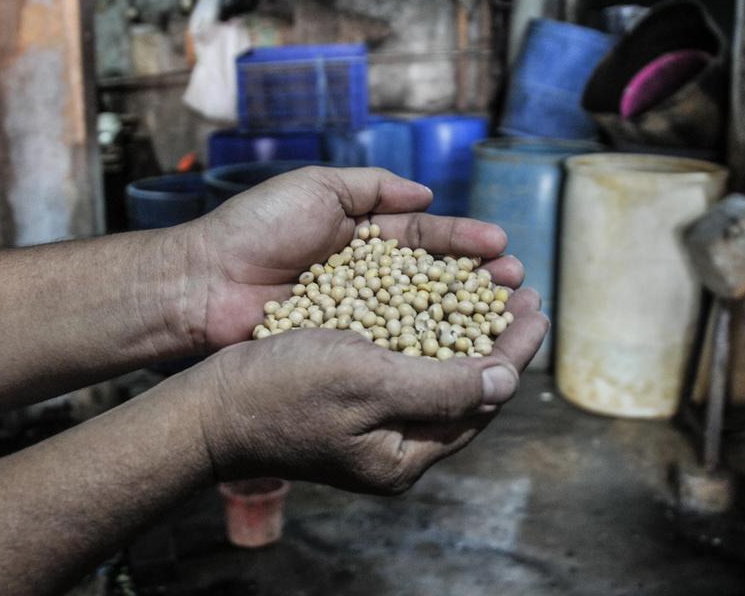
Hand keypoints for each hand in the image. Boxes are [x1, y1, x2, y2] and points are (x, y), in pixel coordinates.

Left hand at [185, 167, 524, 351]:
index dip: (464, 241)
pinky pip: (391, 349)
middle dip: (477, 280)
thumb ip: (371, 187)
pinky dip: (427, 348)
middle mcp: (365, 277)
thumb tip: (426, 194)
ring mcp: (356, 316)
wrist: (204, 282)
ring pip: (421, 316)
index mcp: (361, 236)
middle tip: (517, 284)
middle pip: (433, 279)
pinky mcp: (342, 349)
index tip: (502, 246)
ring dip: (463, 315)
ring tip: (503, 314)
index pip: (425, 237)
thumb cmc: (255, 228)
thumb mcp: (316, 187)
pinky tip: (461, 350)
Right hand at [189, 288, 548, 492]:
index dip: (514, 349)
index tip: (535, 305)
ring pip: (438, 373)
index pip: (480, 399)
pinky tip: (437, 300)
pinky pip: (405, 365)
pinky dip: (428, 331)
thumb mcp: (369, 381)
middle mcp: (395, 446)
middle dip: (497, 335)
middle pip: (466, 388)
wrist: (208, 404)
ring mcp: (372, 425)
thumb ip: (442, 385)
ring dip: (467, 328)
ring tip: (492, 287)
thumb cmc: (283, 390)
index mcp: (405, 455)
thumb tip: (507, 381)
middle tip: (524, 290)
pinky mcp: (351, 402)